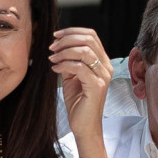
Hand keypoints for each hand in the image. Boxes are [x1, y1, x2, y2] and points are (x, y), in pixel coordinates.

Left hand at [51, 27, 111, 157]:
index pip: (91, 36)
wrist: (84, 126)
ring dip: (64, 52)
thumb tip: (58, 47)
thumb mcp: (72, 77)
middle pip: (89, 40)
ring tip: (52, 58)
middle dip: (66, 40)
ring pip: (84, 51)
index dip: (72, 31)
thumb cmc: (78, 103)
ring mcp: (103, 76)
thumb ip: (70, 61)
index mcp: (102, 62)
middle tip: (52, 48)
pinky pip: (79, 67)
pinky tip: (55, 69)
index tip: (55, 36)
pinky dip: (64, 65)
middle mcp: (106, 67)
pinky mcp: (96, 86)